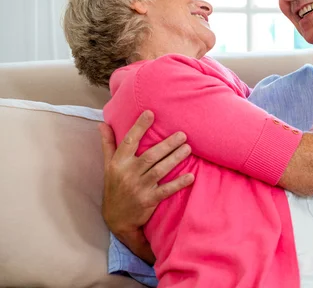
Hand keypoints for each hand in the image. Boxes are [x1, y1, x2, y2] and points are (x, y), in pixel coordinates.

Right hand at [99, 110, 193, 262]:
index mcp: (118, 164)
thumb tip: (102, 124)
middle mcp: (128, 174)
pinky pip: (166, 190)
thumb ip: (108, 145)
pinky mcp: (148, 201)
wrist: (116, 219)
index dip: (139, 127)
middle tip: (183, 134)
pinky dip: (178, 183)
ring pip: (160, 170)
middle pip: (150, 156)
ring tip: (188, 148)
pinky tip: (191, 176)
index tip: (150, 113)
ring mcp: (138, 188)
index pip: (129, 142)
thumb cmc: (114, 187)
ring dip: (175, 159)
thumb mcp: (108, 166)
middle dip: (167, 144)